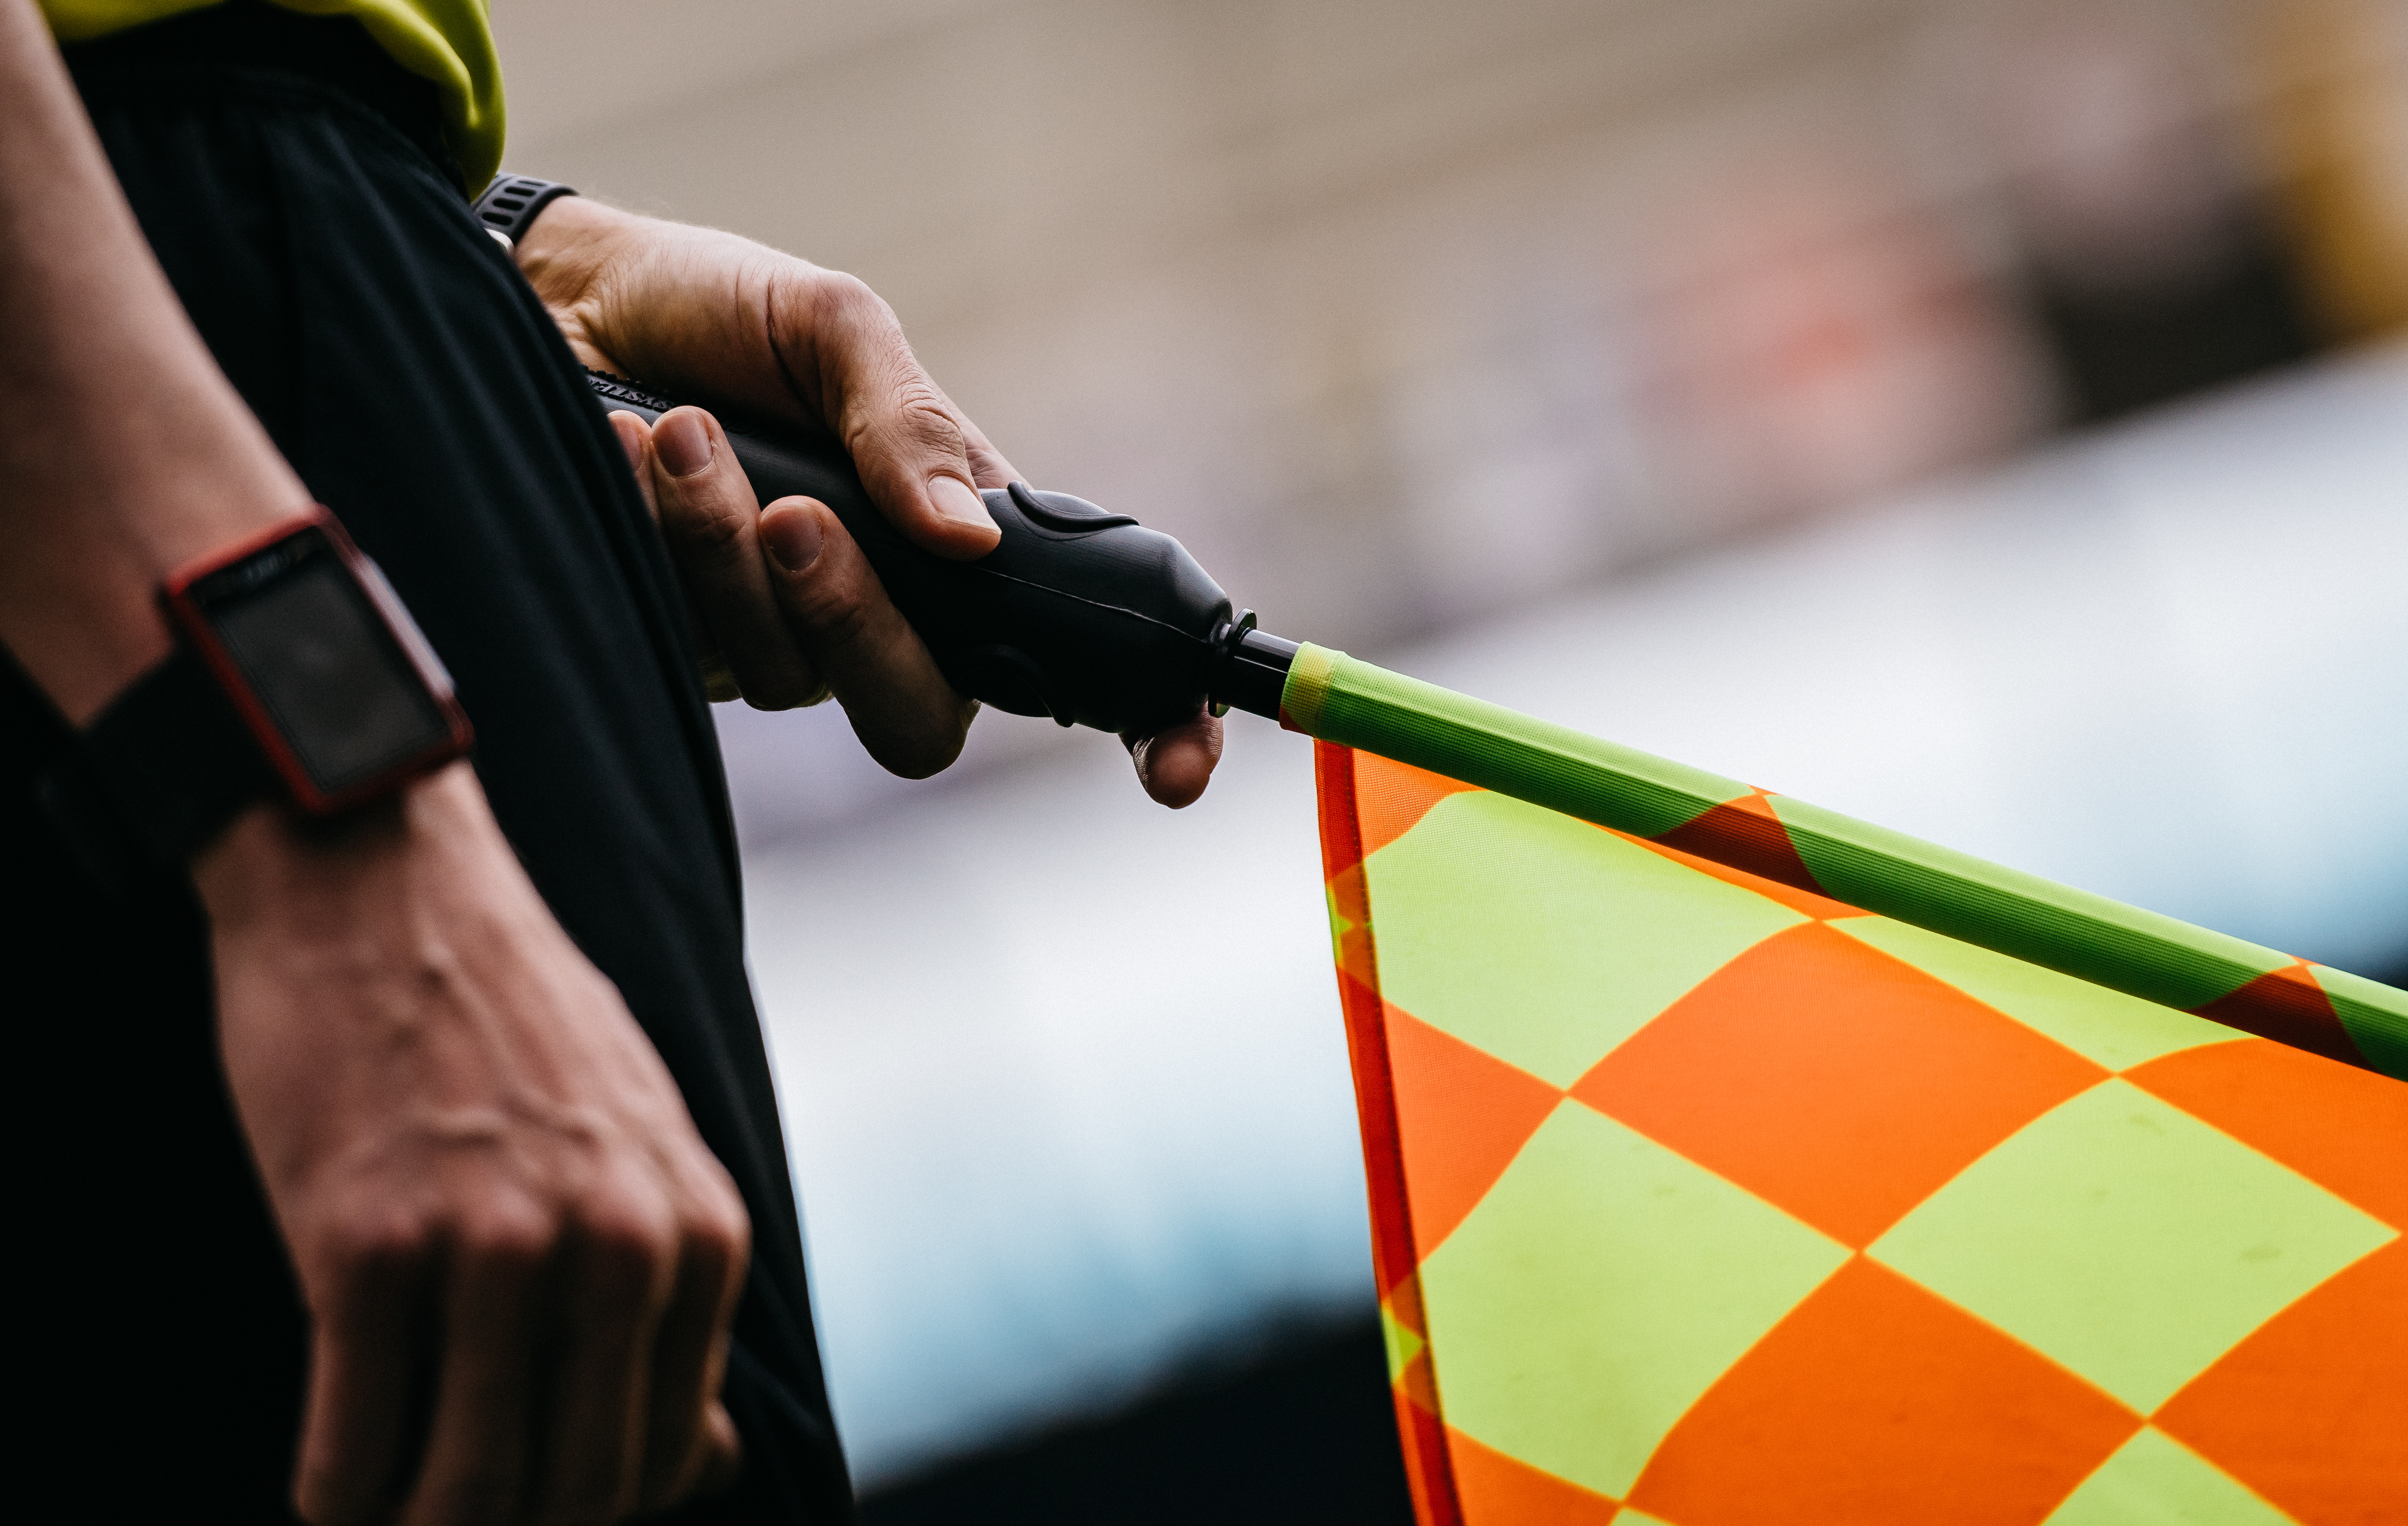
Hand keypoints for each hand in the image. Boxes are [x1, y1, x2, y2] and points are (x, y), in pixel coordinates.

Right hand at [196, 763, 750, 1524]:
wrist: (384, 888)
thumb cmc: (507, 1025)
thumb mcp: (646, 1144)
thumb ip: (677, 1293)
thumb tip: (708, 1461)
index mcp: (697, 1234)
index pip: (662, 1456)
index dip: (591, 1506)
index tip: (532, 1502)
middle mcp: (615, 1248)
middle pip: (573, 1489)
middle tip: (445, 1520)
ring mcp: (492, 1248)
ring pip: (465, 1494)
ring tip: (381, 1514)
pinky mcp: (366, 1245)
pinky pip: (353, 1446)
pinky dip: (334, 1493)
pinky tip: (328, 1483)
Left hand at [515, 199, 1222, 806]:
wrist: (558, 300)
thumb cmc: (717, 308)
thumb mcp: (833, 326)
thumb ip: (907, 425)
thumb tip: (970, 542)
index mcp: (962, 543)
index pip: (1073, 655)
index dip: (1143, 720)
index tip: (1178, 770)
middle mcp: (886, 612)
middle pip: (922, 717)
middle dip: (863, 628)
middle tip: (797, 517)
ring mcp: (780, 642)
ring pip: (795, 680)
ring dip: (731, 557)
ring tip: (682, 434)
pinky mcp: (681, 650)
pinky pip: (695, 654)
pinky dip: (668, 545)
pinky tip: (634, 451)